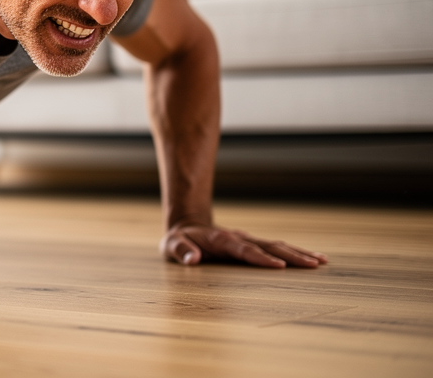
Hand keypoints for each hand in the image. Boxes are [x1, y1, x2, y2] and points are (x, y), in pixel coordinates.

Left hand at [161, 223, 328, 267]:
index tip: (280, 266)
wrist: (187, 227)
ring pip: (277, 245)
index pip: (244, 250)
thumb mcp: (171, 246)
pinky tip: (313, 260)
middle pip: (268, 246)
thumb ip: (181, 251)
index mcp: (221, 240)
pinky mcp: (253, 245)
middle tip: (314, 264)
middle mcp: (239, 238)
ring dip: (299, 253)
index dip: (261, 258)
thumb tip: (193, 259)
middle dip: (291, 255)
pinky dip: (295, 253)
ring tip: (322, 262)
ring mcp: (248, 241)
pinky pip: (277, 248)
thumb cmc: (179, 240)